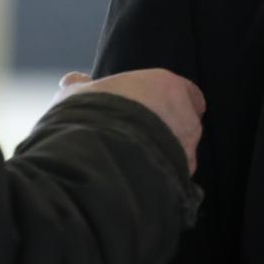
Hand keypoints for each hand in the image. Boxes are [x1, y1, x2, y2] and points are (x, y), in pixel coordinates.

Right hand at [55, 68, 205, 174]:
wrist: (99, 156)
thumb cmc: (92, 115)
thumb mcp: (77, 94)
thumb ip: (80, 86)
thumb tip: (75, 80)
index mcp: (168, 86)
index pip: (188, 93)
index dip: (173, 101)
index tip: (158, 108)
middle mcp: (187, 117)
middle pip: (186, 124)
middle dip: (168, 132)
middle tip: (139, 137)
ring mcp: (187, 151)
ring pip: (182, 155)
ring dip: (165, 158)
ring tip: (136, 163)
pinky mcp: (181, 180)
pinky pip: (174, 180)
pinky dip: (161, 182)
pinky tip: (139, 183)